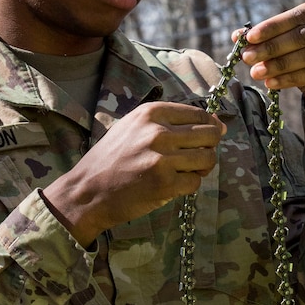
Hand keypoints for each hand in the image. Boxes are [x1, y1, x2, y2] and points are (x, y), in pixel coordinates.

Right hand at [42, 101, 225, 245]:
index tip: (209, 137)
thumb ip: (170, 122)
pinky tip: (173, 185)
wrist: (86, 191)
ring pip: (208, 159)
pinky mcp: (164, 184)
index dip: (211, 126)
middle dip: (210, 147)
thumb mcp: (134, 126)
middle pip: (210, 135)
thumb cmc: (112, 158)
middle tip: (197, 156)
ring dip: (202, 168)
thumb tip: (217, 123)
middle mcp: (158, 132)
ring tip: (185, 171)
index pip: (200, 114)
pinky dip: (189, 185)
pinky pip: (195, 182)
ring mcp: (162, 158)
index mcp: (152, 112)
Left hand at [237, 0, 304, 127]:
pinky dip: (292, 78)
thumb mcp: (288, 43)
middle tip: (248, 58)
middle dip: (272, 47)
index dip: (272, 27)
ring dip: (280, 64)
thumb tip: (237, 35)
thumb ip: (267, 36)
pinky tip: (272, 83)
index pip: (299, 15)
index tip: (248, 38)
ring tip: (257, 72)